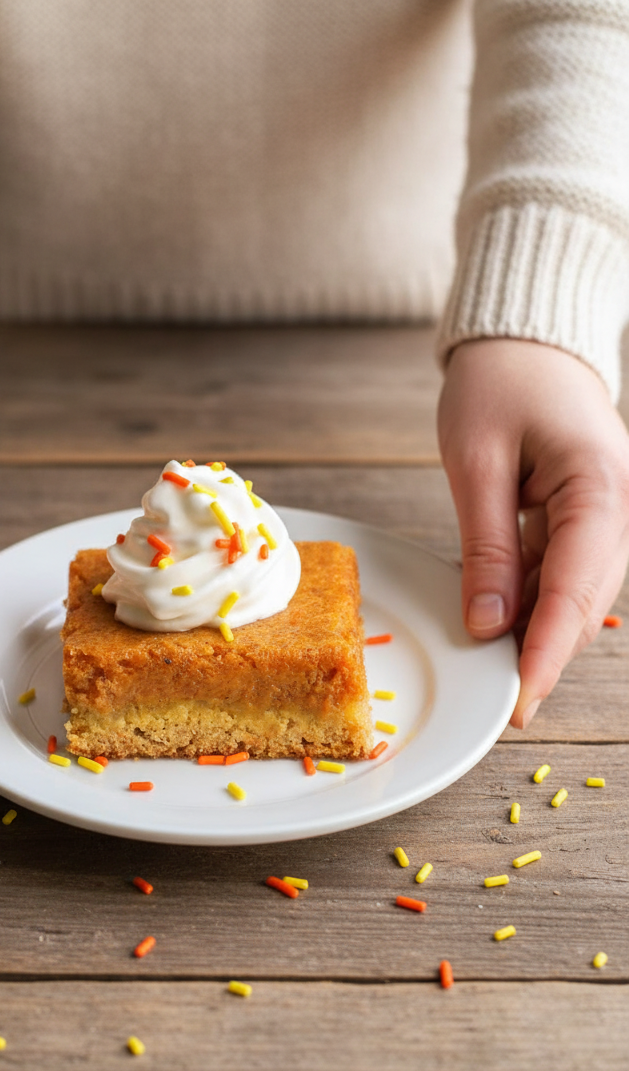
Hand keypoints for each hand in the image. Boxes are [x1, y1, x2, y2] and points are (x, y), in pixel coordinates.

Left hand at [438, 338, 628, 728]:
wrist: (523, 341)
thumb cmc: (499, 380)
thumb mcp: (476, 461)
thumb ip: (486, 546)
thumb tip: (489, 624)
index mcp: (599, 484)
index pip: (577, 585)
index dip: (548, 649)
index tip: (521, 699)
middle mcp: (616, 505)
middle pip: (584, 598)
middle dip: (546, 654)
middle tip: (506, 708)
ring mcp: (603, 513)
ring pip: (574, 592)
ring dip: (538, 632)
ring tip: (497, 674)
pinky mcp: (582, 517)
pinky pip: (559, 572)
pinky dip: (530, 601)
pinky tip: (500, 625)